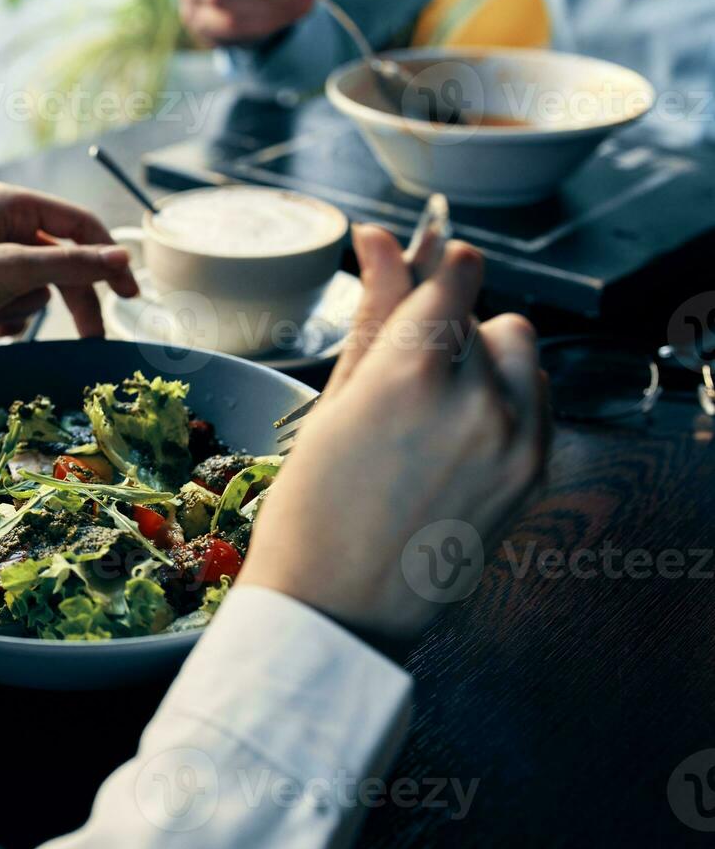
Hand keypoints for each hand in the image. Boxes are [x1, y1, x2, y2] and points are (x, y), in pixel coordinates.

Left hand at [0, 183, 138, 386]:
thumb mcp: (8, 271)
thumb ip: (70, 265)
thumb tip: (123, 260)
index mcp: (10, 203)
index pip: (79, 224)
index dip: (108, 257)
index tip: (131, 294)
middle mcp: (1, 224)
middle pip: (61, 262)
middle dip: (68, 299)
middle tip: (91, 338)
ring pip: (36, 290)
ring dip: (19, 313)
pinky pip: (13, 306)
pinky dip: (2, 321)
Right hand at [238, 226, 550, 643]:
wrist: (338, 609)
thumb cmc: (311, 511)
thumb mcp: (333, 401)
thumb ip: (372, 313)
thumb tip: (378, 239)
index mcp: (412, 376)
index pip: (457, 276)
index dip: (437, 269)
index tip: (423, 275)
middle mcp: (479, 402)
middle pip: (485, 319)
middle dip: (447, 333)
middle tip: (400, 379)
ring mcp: (517, 443)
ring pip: (522, 355)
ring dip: (486, 363)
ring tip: (433, 411)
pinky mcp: (535, 474)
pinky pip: (538, 402)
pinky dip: (506, 403)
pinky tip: (456, 440)